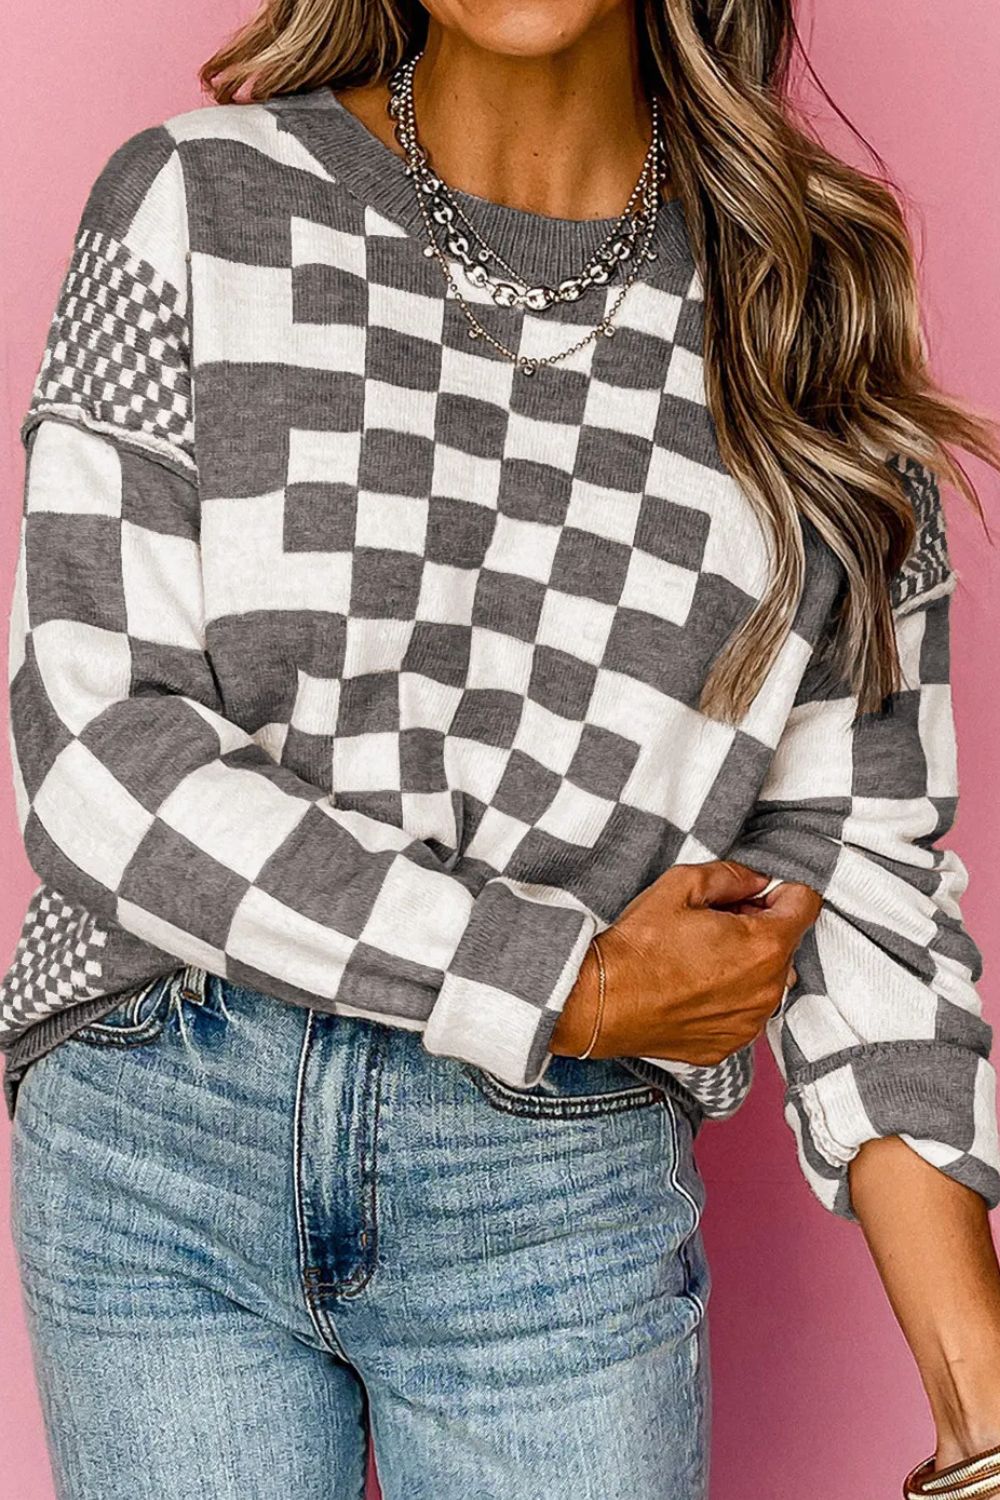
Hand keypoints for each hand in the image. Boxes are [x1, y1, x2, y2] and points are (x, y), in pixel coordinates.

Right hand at [550, 860, 821, 1061]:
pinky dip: (730, 999)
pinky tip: (693, 988)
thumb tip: (757, 881)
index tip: (751, 897)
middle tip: (715, 925)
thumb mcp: (680, 885)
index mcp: (765, 945)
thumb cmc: (638, 945)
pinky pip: (745, 1013)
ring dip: (748, 966)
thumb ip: (731, 875)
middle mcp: (768, 990)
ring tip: (702, 959)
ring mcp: (750, 1024)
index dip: (779, 893)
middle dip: (761, 929)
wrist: (600, 1002)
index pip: (805, 905)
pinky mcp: (728, 1045)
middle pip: (786, 945)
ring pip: (768, 982)